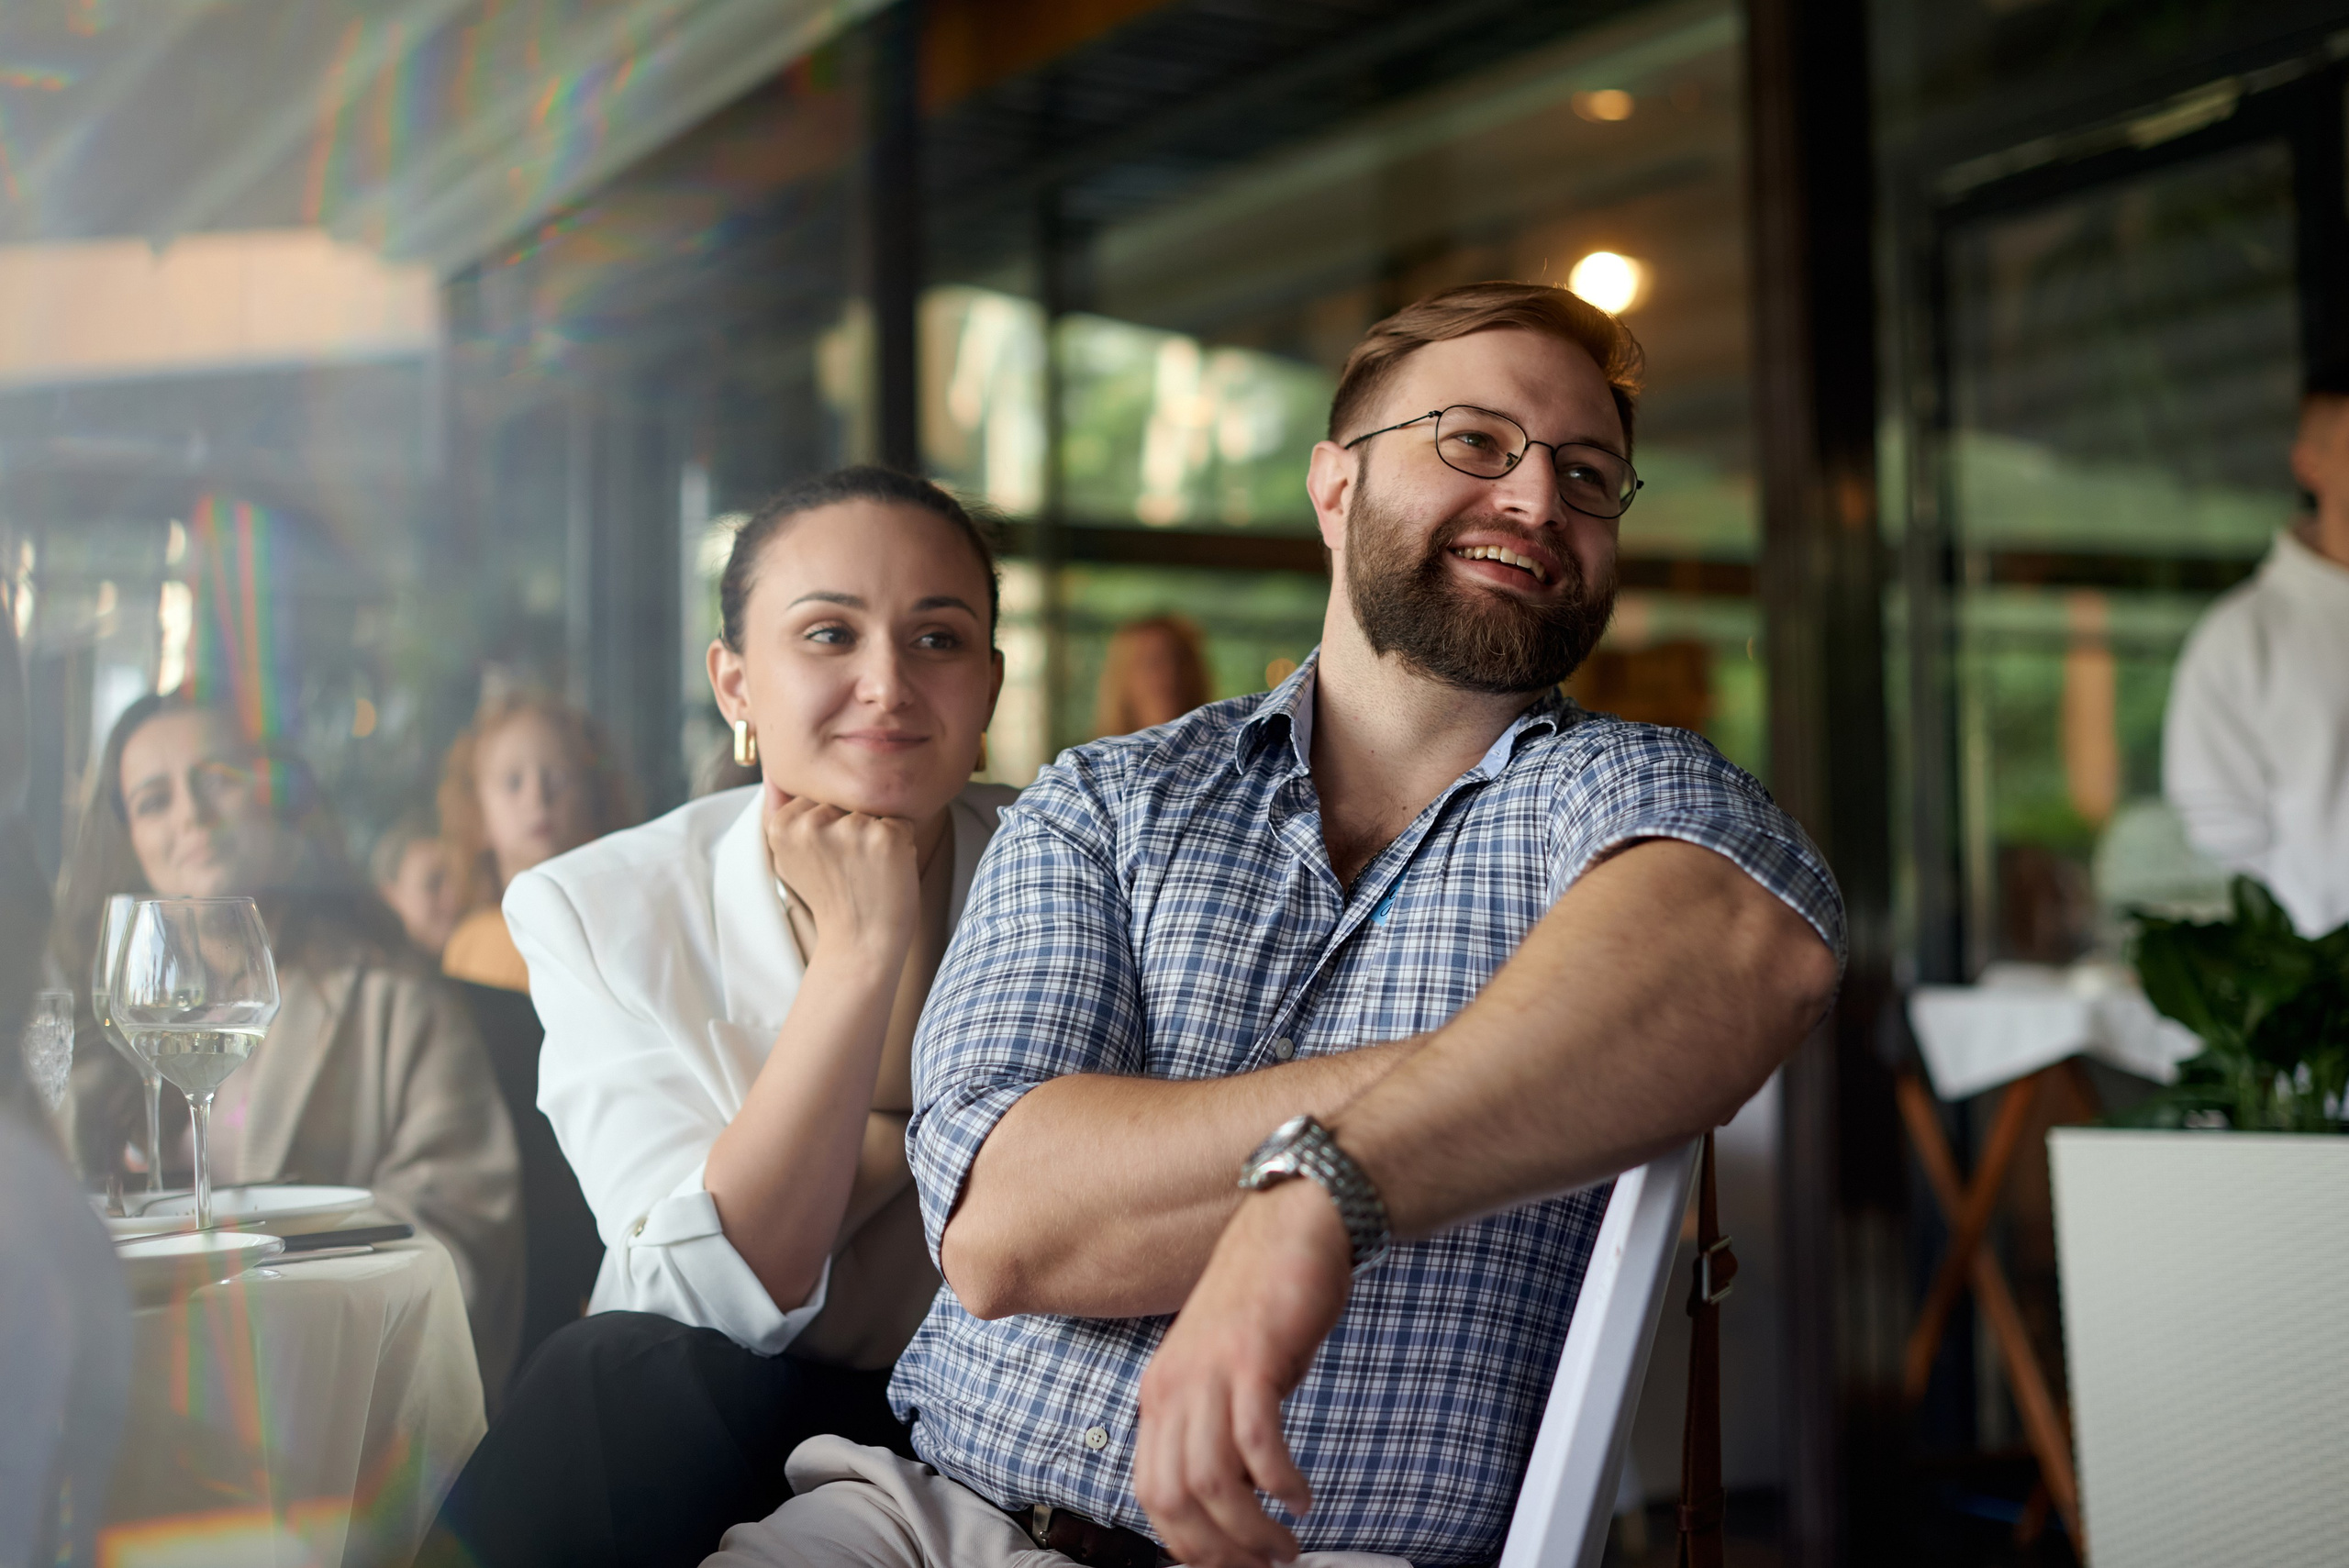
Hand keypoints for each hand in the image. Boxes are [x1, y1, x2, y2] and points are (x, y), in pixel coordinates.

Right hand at [762, 782, 919, 962]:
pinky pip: (900, 820)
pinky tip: (885, 870)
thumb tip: (776, 772)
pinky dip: (901, 842)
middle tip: (849, 867)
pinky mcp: (886, 837)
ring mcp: (850, 829)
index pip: (818, 797)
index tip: (827, 860)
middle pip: (844, 799)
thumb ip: (784, 816)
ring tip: (867, 869)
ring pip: (872, 808)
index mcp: (782, 825)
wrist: (860, 941)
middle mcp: (812, 824)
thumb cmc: (831, 896)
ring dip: (877, 834)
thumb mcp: (790, 858)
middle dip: (853, 826)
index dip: (829, 826)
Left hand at [1134, 1179, 1353, 1567]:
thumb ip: (1218, 1426)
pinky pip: (1257, 1444)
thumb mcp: (1225, 1371)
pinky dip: (1280, 1484)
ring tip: (1285, 1546)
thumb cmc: (1267, 1299)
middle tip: (1262, 1565)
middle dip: (1219, 1550)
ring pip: (1212, 1482)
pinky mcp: (1252, 1358)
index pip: (1150, 1492)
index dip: (1185, 1543)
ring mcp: (1210, 1371)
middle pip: (1173, 1498)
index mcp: (1160, 1392)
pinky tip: (1301, 1496)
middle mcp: (1174, 1386)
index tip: (1225, 1563)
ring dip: (1252, 1531)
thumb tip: (1235, 1494)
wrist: (1293, 1224)